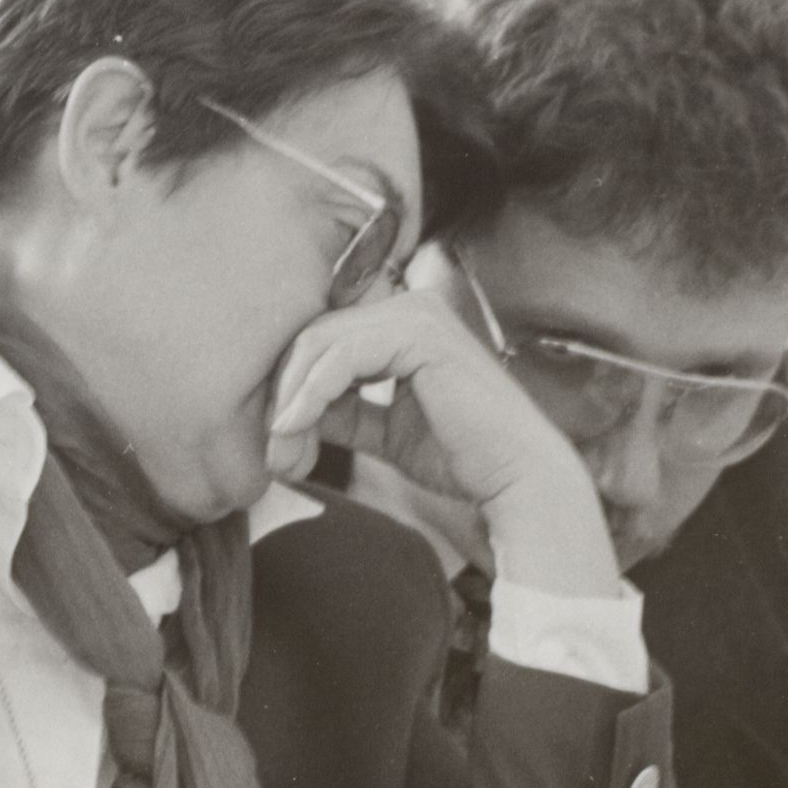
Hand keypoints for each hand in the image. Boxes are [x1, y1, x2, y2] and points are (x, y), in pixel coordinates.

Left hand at [266, 290, 623, 598]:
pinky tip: (295, 426)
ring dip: (291, 397)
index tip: (278, 443)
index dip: (293, 388)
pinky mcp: (419, 333)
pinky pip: (343, 355)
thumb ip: (345, 412)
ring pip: (321, 341)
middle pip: (316, 336)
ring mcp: (417, 314)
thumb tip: (289, 415)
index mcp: (405, 324)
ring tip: (281, 447)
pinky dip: (311, 392)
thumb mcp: (385, 431)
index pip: (326, 340)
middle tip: (272, 451)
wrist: (515, 480)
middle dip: (284, 394)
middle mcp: (411, 307)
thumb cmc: (460, 458)